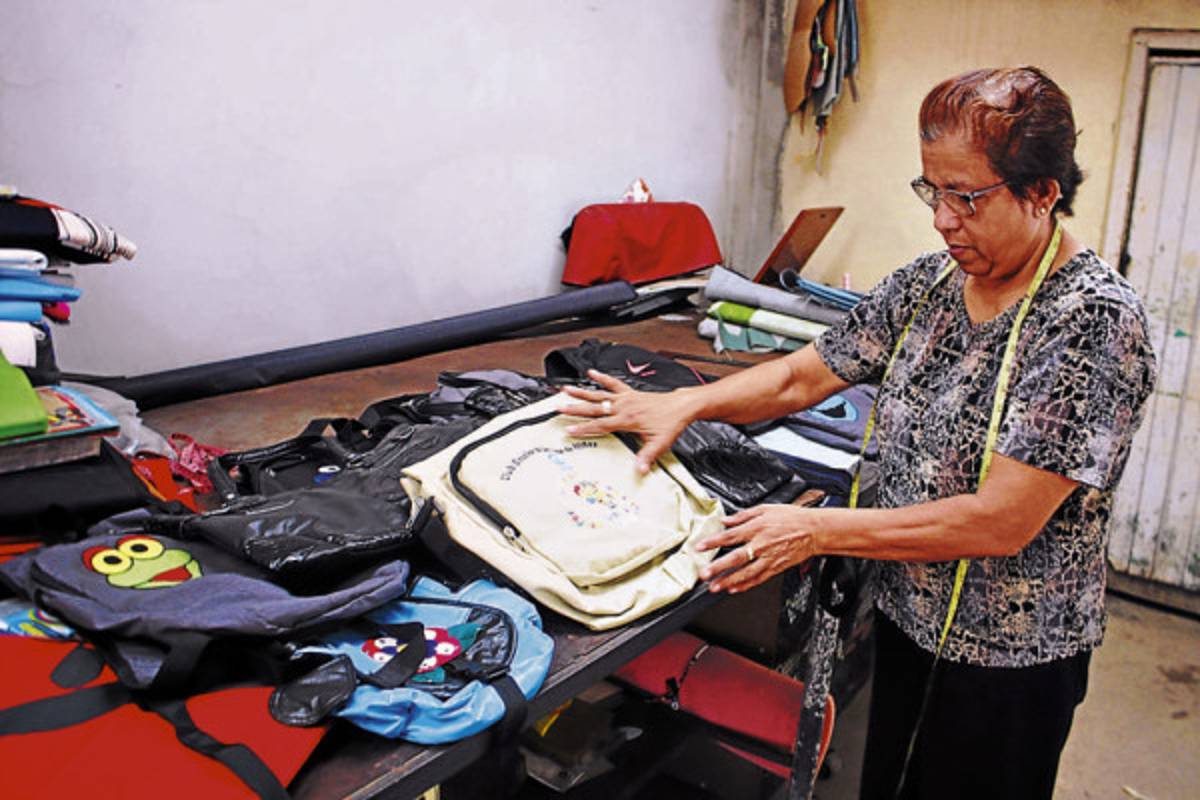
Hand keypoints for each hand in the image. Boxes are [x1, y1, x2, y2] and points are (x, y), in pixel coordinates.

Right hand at [559, 369, 694, 472]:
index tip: (569, 430)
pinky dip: (602, 377)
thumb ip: (647, 457)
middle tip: (559, 408)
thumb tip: (639, 470)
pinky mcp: (630, 393)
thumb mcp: (659, 443)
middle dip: (575, 409)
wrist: (681, 406)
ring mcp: (626, 398)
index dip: (584, 428)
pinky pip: (613, 383)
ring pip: (599, 394)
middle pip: (594, 408)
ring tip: (566, 389)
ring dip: (582, 392)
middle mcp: (624, 407)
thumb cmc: (670, 423)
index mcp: (627, 420)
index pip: (600, 425)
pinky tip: (591, 373)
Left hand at [697, 504, 820, 592]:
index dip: (713, 542)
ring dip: (729, 580)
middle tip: (704, 574)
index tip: (699, 547)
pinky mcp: (776, 567)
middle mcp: (761, 544)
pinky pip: (759, 578)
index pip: (730, 536)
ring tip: (715, 586)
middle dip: (719, 567)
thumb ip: (743, 515)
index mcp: (757, 528)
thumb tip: (726, 520)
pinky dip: (746, 585)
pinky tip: (734, 589)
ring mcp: (769, 558)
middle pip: (736, 558)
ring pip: (746, 572)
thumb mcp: (766, 508)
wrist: (814, 530)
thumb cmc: (792, 517)